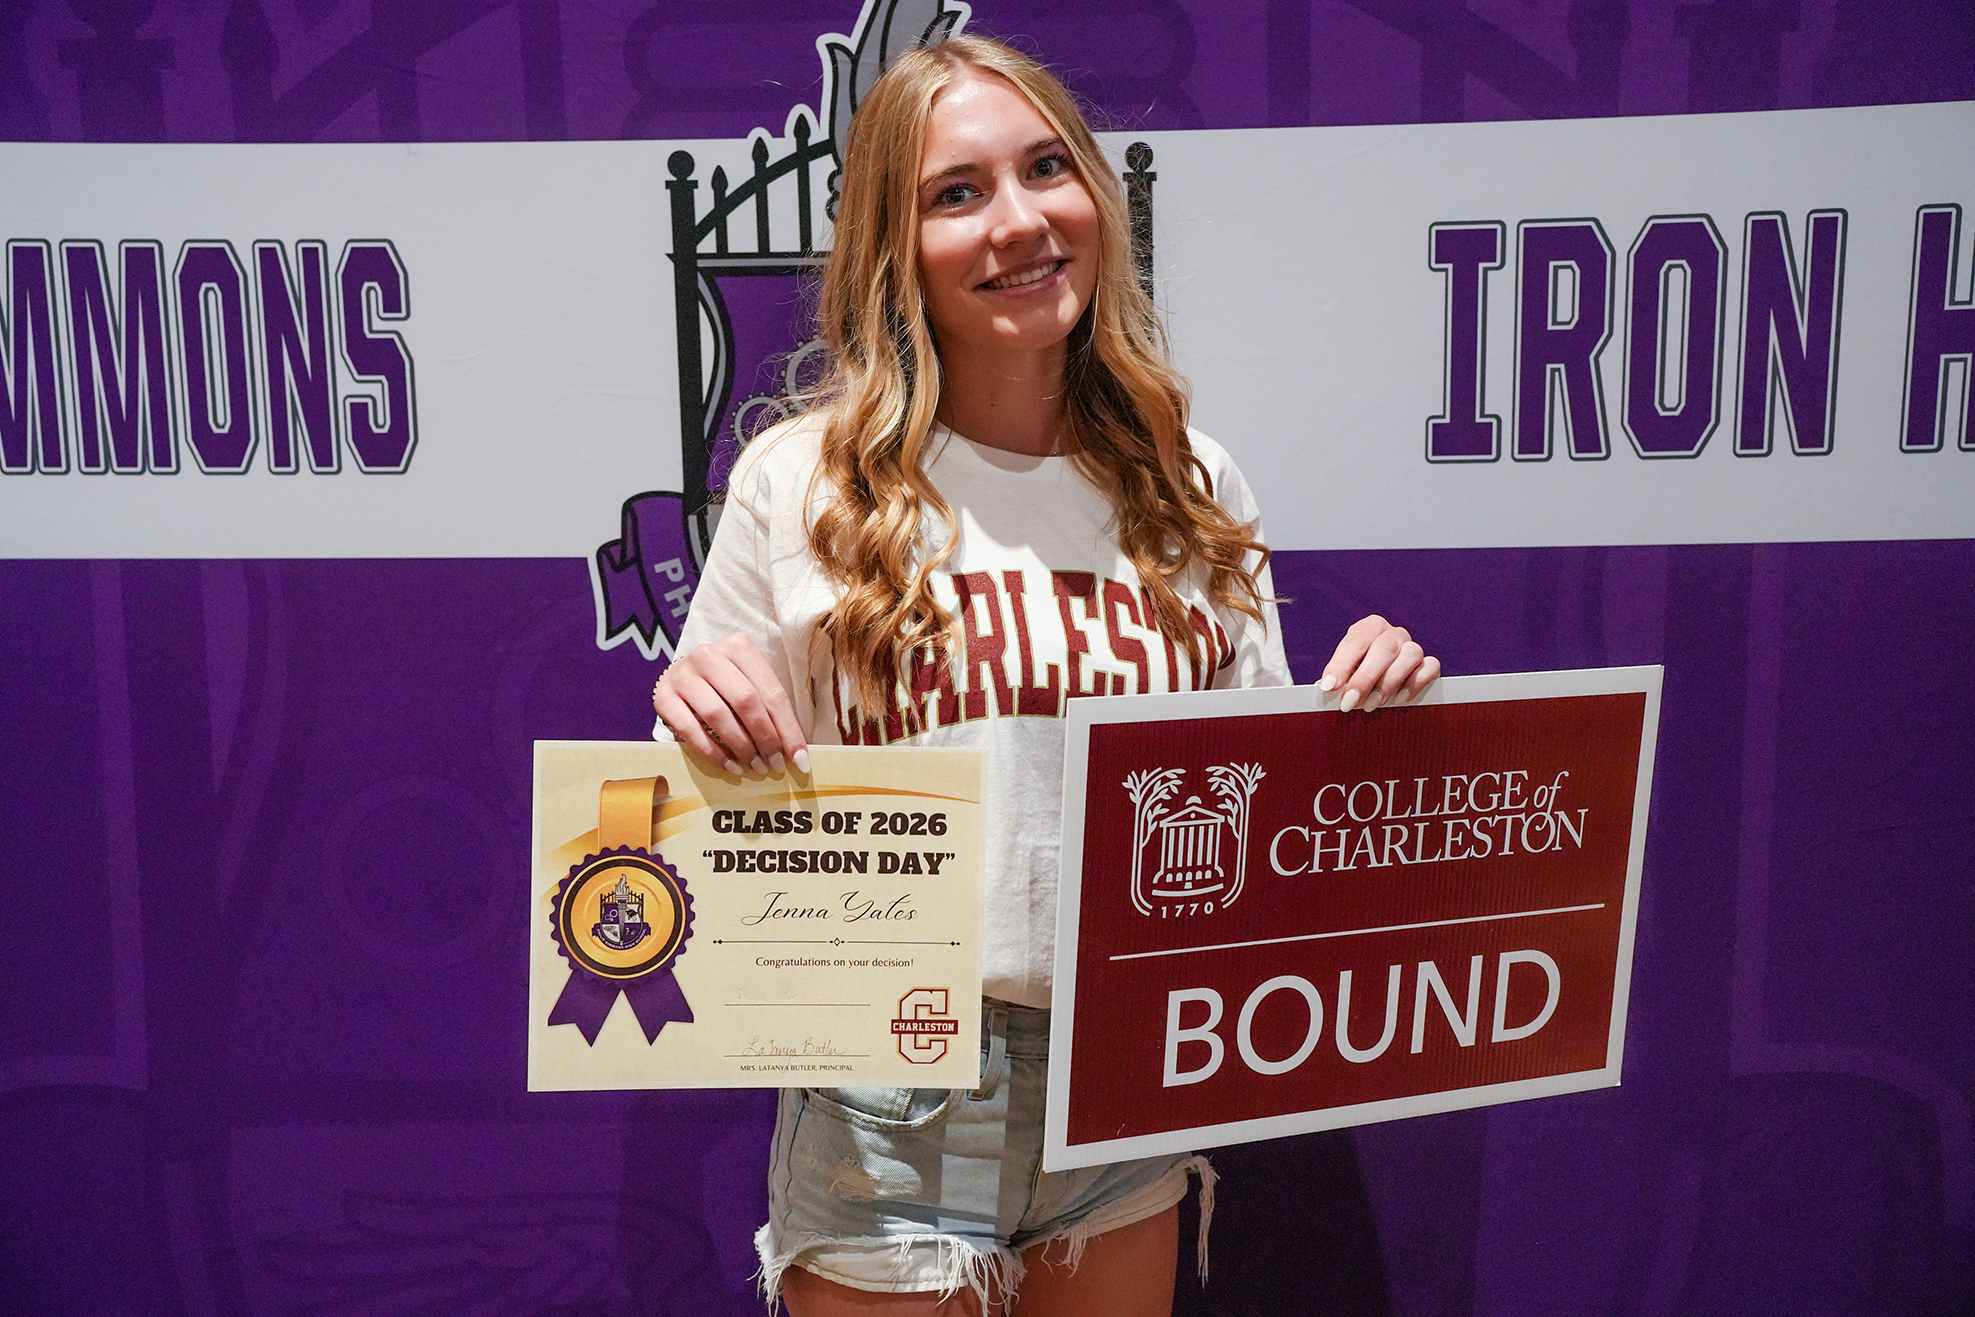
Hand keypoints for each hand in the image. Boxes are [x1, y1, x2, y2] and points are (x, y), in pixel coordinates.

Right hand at [652, 632, 809, 775]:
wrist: (680, 678)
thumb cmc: (725, 686)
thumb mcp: (751, 686)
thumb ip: (770, 711)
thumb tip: (796, 753)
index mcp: (739, 647)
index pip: (771, 692)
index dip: (788, 728)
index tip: (799, 758)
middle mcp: (709, 655)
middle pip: (746, 701)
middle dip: (765, 738)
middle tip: (774, 765)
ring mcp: (682, 673)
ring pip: (718, 715)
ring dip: (740, 747)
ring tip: (753, 766)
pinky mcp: (662, 696)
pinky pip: (690, 729)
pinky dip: (713, 753)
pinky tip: (729, 766)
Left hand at [1317, 614, 1439, 712]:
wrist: (1379, 687)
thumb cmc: (1356, 677)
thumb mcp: (1344, 675)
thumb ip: (1338, 679)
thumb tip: (1328, 689)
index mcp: (1370, 628)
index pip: (1356, 640)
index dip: (1341, 664)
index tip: (1329, 687)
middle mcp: (1394, 634)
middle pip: (1384, 648)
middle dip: (1365, 678)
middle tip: (1349, 702)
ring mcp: (1414, 647)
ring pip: (1410, 655)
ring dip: (1389, 683)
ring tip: (1371, 705)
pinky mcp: (1430, 665)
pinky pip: (1429, 668)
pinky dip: (1415, 684)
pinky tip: (1399, 699)